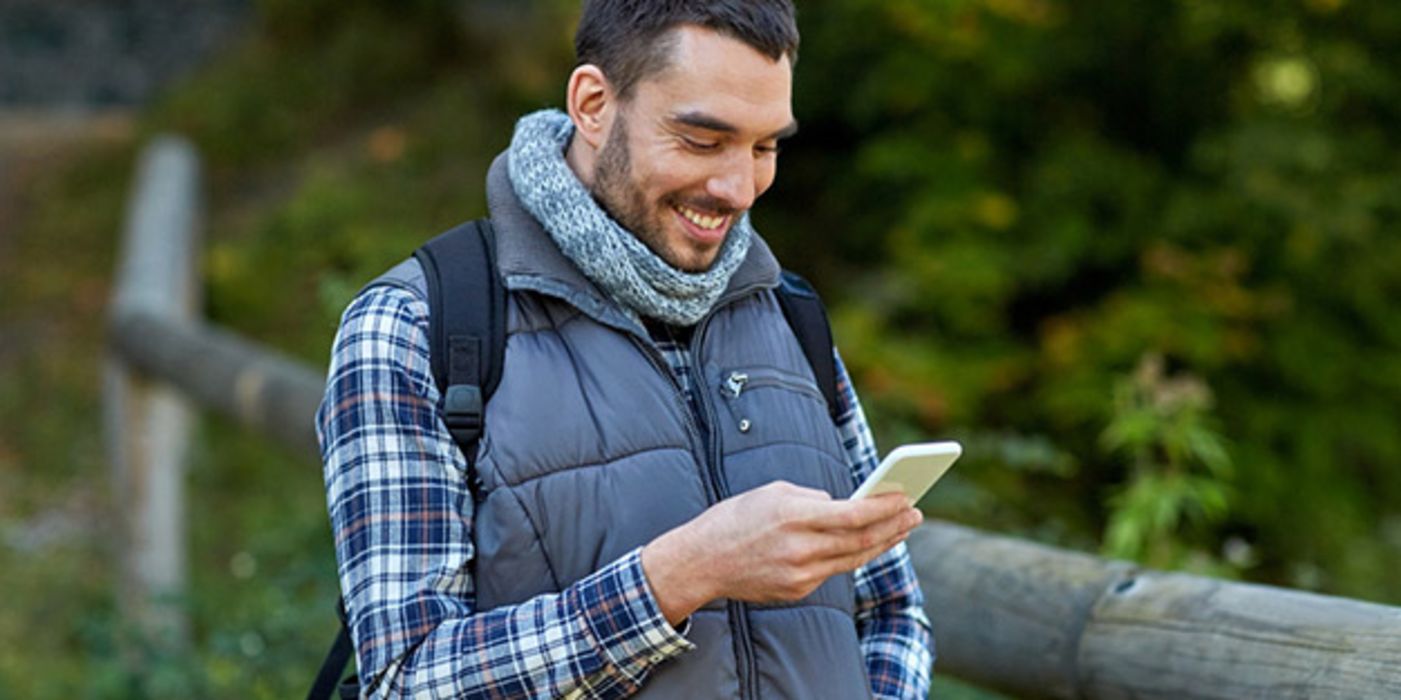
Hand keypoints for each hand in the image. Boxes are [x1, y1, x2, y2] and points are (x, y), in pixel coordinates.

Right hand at [640, 481, 921, 624]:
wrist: (701, 561)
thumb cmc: (736, 518)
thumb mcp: (772, 492)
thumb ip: (812, 498)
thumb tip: (844, 505)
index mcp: (793, 515)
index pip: (853, 514)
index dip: (884, 507)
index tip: (905, 497)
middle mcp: (800, 548)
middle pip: (861, 539)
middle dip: (893, 526)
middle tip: (915, 513)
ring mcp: (799, 574)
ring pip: (853, 559)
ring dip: (881, 543)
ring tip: (900, 529)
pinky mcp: (796, 590)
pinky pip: (831, 570)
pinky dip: (849, 556)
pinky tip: (865, 544)